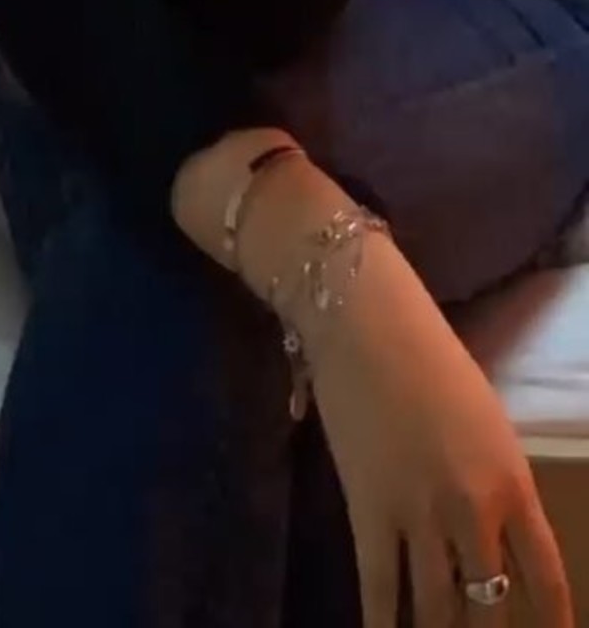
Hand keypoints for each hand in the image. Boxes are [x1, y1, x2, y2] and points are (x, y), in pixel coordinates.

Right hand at [304, 249, 572, 627]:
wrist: (366, 322)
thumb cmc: (429, 355)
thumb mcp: (485, 423)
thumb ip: (492, 481)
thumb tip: (487, 532)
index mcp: (513, 482)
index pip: (546, 577)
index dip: (553, 623)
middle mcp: (475, 511)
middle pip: (488, 605)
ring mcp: (421, 516)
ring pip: (436, 609)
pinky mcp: (369, 514)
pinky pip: (380, 589)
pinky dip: (382, 625)